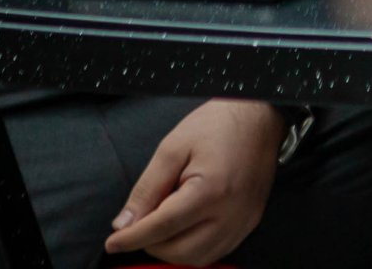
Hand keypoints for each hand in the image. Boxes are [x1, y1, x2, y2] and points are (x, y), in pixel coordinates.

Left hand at [106, 98, 278, 263]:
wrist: (258, 116)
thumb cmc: (217, 125)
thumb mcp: (172, 148)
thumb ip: (147, 188)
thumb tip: (124, 223)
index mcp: (209, 191)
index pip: (162, 227)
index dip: (132, 238)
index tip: (113, 243)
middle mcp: (230, 213)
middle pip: (181, 251)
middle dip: (153, 244)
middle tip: (141, 224)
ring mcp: (243, 221)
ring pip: (199, 258)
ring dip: (174, 250)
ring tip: (164, 224)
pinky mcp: (250, 222)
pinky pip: (218, 251)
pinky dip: (195, 248)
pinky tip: (186, 228)